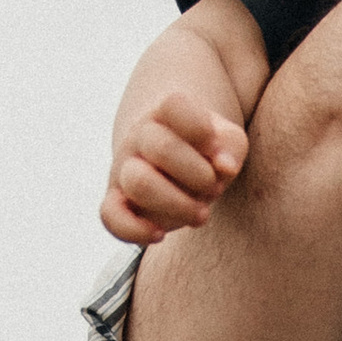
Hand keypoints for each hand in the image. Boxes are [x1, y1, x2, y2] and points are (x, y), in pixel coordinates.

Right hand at [102, 91, 247, 245]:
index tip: (215, 147)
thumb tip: (224, 167)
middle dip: (199, 175)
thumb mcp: (227, 142)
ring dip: (177, 204)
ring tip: (201, 214)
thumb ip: (231, 149)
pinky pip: (110, 217)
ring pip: (138, 183)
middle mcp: (139, 137)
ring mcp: (124, 168)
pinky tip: (160, 235)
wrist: (169, 159)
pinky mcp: (116, 200)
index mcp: (166, 114)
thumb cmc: (205, 152)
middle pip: (161, 148)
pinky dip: (134, 231)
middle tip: (214, 188)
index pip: (175, 105)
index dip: (201, 129)